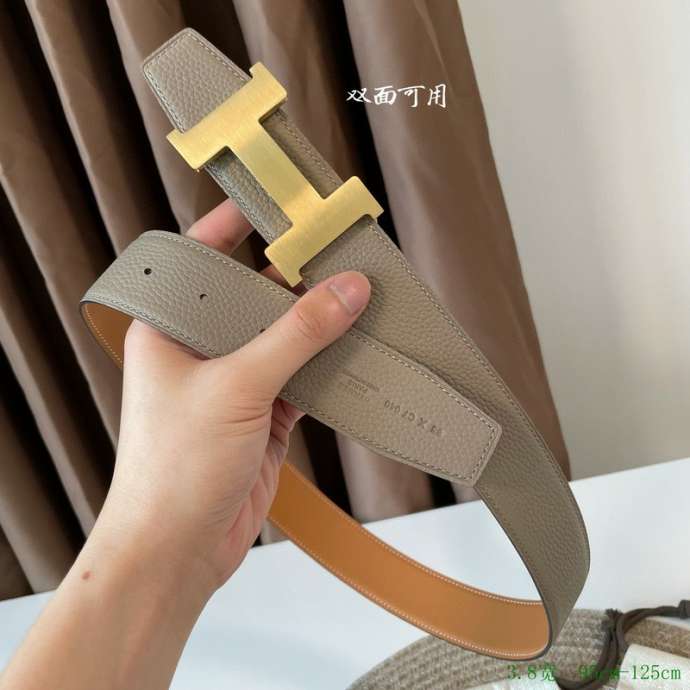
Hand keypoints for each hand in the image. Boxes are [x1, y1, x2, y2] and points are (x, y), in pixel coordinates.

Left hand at [97, 199, 370, 595]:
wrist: (177, 551)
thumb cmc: (176, 468)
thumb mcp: (238, 387)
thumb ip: (296, 335)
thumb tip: (346, 290)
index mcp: (169, 327)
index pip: (201, 258)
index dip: (237, 225)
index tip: (280, 202)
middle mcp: (200, 348)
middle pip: (253, 295)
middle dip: (295, 275)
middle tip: (340, 250)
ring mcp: (234, 381)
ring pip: (283, 337)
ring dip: (319, 323)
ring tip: (360, 294)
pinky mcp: (262, 413)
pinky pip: (302, 375)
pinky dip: (329, 365)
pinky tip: (357, 348)